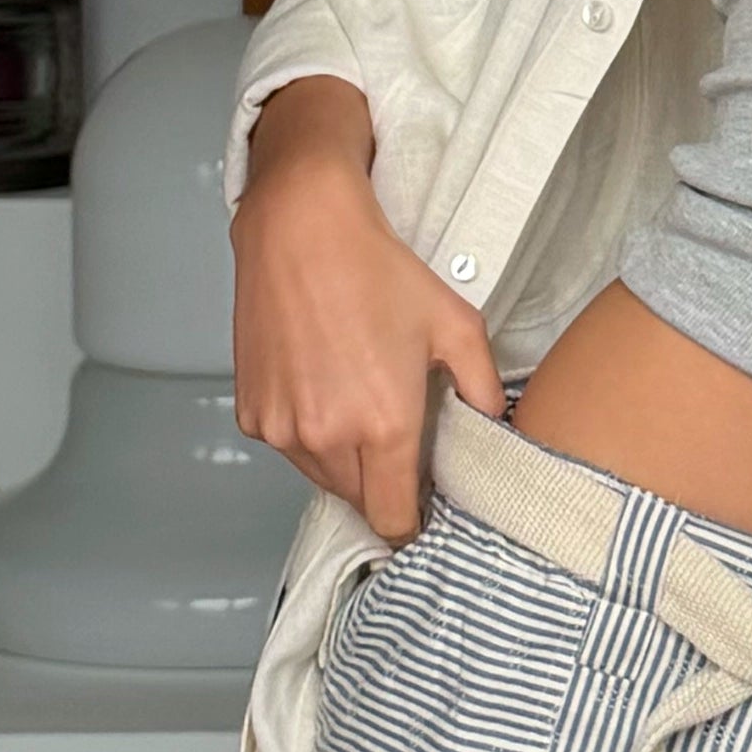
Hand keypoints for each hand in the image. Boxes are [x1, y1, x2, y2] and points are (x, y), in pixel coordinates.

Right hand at [229, 80, 502, 543]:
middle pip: (359, 501)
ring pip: (322, 478)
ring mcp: (284, 428)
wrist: (299, 229)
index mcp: (384, 425)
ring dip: (344, 462)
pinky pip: (288, 449)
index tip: (421, 510)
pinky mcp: (254, 414)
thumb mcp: (455, 326)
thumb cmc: (374, 270)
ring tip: (357, 404)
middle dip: (381, 485)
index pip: (394, 519)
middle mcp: (328, 437)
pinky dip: (307, 436)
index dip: (411, 522)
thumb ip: (484, 390)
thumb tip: (497, 429)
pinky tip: (323, 389)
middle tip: (395, 441)